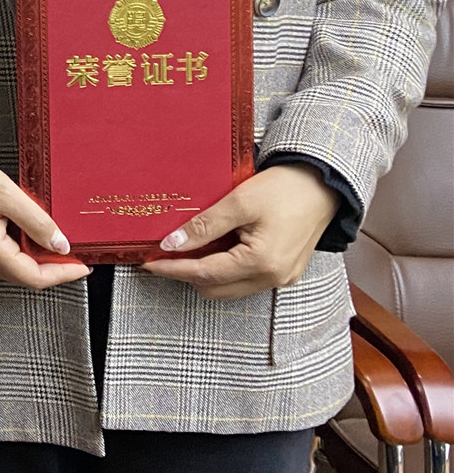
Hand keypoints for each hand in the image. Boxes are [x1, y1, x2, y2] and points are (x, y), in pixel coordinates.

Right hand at [0, 131, 90, 290]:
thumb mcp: (7, 194)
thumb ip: (37, 222)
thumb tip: (62, 245)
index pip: (34, 277)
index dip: (62, 274)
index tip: (84, 266)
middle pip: (24, 275)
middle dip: (52, 268)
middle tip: (75, 253)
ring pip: (13, 267)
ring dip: (36, 259)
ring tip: (55, 241)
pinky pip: (1, 256)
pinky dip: (21, 250)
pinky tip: (29, 232)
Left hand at [142, 163, 338, 299]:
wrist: (323, 184)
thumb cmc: (285, 188)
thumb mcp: (239, 202)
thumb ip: (204, 226)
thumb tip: (171, 243)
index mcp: (262, 263)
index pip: (204, 274)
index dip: (173, 269)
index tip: (148, 263)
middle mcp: (273, 278)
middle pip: (215, 288)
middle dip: (187, 274)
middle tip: (164, 254)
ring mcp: (281, 278)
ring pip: (230, 287)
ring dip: (206, 273)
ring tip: (185, 250)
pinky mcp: (285, 271)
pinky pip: (246, 279)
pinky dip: (225, 269)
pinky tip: (213, 248)